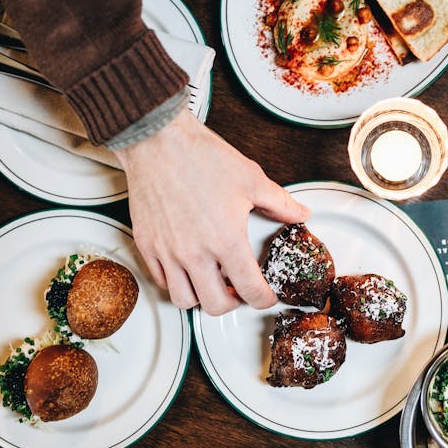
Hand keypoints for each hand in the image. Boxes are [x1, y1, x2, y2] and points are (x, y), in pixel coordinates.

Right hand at [113, 107, 309, 314]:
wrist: (158, 141)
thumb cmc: (202, 157)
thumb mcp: (251, 179)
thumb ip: (279, 203)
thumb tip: (301, 214)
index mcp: (226, 240)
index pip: (250, 291)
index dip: (264, 300)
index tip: (266, 296)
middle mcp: (195, 253)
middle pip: (216, 307)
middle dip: (233, 304)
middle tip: (239, 290)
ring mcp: (167, 252)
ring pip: (184, 300)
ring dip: (202, 297)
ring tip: (211, 281)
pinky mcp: (146, 245)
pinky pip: (160, 281)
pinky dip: (176, 282)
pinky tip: (188, 267)